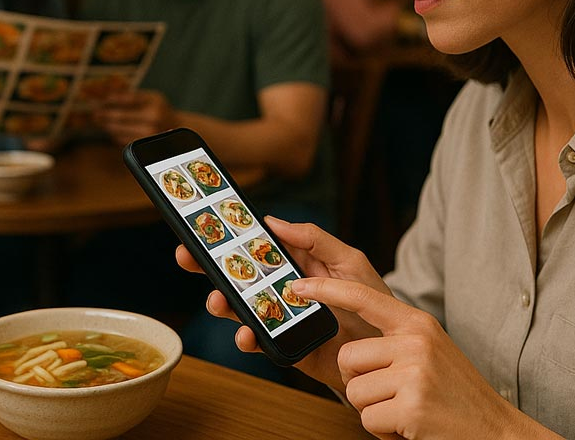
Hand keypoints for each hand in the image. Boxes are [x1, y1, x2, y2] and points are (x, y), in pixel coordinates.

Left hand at [91, 89, 177, 144]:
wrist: (177, 127)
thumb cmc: (160, 110)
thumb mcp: (151, 97)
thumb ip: (132, 96)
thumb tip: (108, 96)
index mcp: (154, 103)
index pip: (128, 99)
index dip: (112, 99)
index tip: (102, 99)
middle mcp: (152, 119)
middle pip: (120, 116)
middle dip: (105, 114)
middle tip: (95, 113)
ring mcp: (148, 133)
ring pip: (119, 130)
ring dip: (107, 125)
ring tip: (100, 121)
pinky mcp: (143, 144)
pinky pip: (122, 139)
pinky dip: (115, 134)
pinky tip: (112, 129)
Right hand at [175, 217, 388, 390]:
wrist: (387, 352)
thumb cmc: (370, 299)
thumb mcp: (347, 260)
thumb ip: (314, 239)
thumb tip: (274, 221)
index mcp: (294, 261)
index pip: (256, 245)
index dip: (230, 235)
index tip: (205, 225)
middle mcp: (280, 287)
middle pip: (238, 274)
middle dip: (210, 265)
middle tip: (187, 256)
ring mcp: (279, 317)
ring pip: (240, 307)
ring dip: (223, 302)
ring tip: (218, 300)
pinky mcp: (283, 345)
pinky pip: (258, 341)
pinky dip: (246, 338)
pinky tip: (246, 334)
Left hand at [293, 278, 524, 439]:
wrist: (497, 430)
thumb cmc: (454, 393)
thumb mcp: (428, 348)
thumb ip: (394, 336)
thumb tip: (348, 340)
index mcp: (416, 322)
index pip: (361, 295)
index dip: (326, 290)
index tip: (297, 287)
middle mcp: (415, 341)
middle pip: (349, 356)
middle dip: (360, 381)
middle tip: (393, 393)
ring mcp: (414, 373)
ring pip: (354, 389)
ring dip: (373, 408)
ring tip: (405, 409)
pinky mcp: (411, 407)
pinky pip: (366, 418)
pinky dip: (382, 430)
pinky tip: (409, 426)